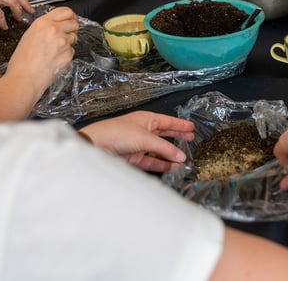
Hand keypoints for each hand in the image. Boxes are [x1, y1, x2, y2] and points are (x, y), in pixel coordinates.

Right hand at [5, 7, 78, 95]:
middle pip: (74, 22)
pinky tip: (55, 58)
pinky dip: (66, 53)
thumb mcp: (29, 36)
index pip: (65, 11)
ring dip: (69, 41)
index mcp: (42, 23)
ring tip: (55, 49)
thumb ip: (44, 28)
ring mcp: (63, 41)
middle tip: (65, 34)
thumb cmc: (21, 62)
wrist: (24, 78)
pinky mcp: (69, 53)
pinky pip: (72, 50)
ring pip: (74, 36)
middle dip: (71, 28)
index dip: (69, 15)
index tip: (69, 18)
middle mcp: (54, 30)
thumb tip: (55, 25)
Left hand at [79, 111, 193, 172]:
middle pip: (164, 135)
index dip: (179, 124)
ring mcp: (138, 145)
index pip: (167, 121)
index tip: (191, 127)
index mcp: (146, 119)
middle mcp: (143, 131)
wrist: (95, 147)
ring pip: (159, 151)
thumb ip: (165, 148)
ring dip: (170, 155)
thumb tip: (181, 156)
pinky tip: (171, 167)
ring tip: (184, 160)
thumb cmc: (117, 134)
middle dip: (177, 138)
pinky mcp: (133, 158)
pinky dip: (162, 164)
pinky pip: (152, 161)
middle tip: (190, 140)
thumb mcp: (145, 138)